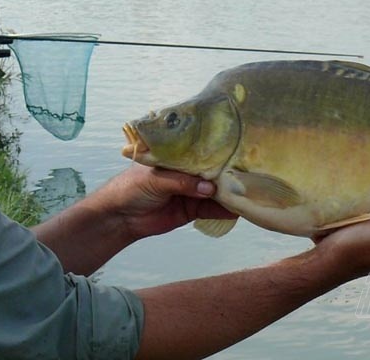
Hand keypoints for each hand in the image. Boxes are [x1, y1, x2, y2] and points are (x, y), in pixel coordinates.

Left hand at [96, 164, 236, 241]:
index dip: (216, 153)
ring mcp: (190, 191)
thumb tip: (210, 188)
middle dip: (227, 174)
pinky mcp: (191, 210)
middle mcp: (186, 172)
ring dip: (229, 193)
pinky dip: (224, 210)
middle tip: (250, 173)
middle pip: (211, 172)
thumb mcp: (156, 179)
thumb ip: (182, 183)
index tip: (236, 152)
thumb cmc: (131, 187)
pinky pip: (211, 210)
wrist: (120, 217)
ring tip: (250, 191)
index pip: (199, 152)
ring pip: (214, 191)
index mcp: (175, 157)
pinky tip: (239, 209)